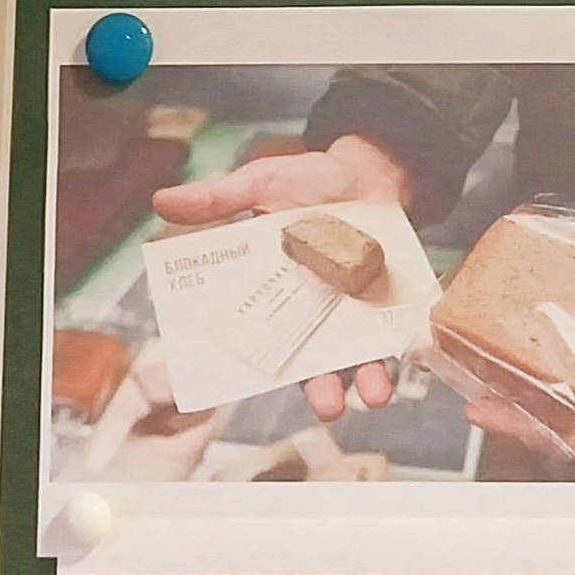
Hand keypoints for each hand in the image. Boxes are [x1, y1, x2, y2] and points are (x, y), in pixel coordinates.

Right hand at [154, 133, 410, 416]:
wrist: (367, 169)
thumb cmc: (309, 181)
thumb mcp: (260, 183)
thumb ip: (217, 199)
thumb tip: (161, 202)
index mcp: (274, 294)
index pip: (260, 339)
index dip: (255, 365)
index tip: (254, 384)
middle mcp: (312, 313)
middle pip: (312, 362)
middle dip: (320, 388)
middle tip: (327, 405)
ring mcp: (352, 311)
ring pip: (357, 358)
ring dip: (367, 380)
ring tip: (374, 394)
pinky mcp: (385, 301)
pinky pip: (395, 333)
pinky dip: (405, 348)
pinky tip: (413, 357)